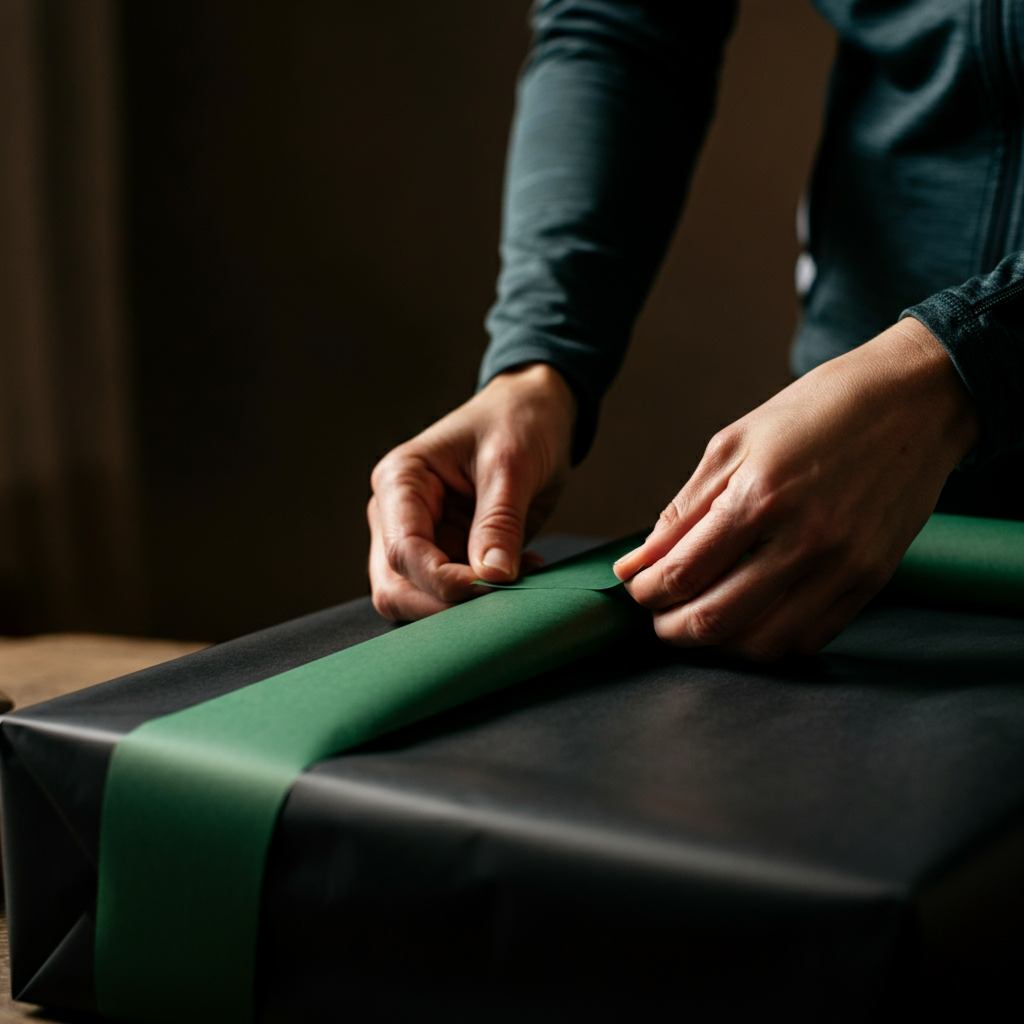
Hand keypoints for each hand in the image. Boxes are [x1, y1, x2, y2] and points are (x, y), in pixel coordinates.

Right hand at [368, 363, 575, 619]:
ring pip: (419, 599)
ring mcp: (420, 537)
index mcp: (400, 481)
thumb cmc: (516, 421)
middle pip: (396, 586)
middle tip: (501, 600)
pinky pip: (452, 593)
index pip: (403, 551)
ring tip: (522, 575)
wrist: (535, 411)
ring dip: (466, 604)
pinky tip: (522, 571)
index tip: (491, 586)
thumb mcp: (512, 464)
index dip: (442, 581)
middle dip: (445, 604)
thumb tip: (492, 575)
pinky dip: (485, 595)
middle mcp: (397, 514)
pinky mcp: (446, 552)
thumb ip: (499, 521)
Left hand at [613, 318, 979, 660]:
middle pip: (713, 621)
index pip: (681, 574)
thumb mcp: (734, 444)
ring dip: (716, 644)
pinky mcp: (872, 581)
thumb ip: (683, 511)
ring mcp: (843, 566)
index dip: (644, 591)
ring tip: (700, 619)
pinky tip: (751, 617)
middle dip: (669, 628)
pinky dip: (769, 640)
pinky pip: (808, 639)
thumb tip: (637, 562)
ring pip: (761, 644)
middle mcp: (804, 539)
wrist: (914, 400)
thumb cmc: (816, 411)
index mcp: (760, 496)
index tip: (635, 587)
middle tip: (658, 615)